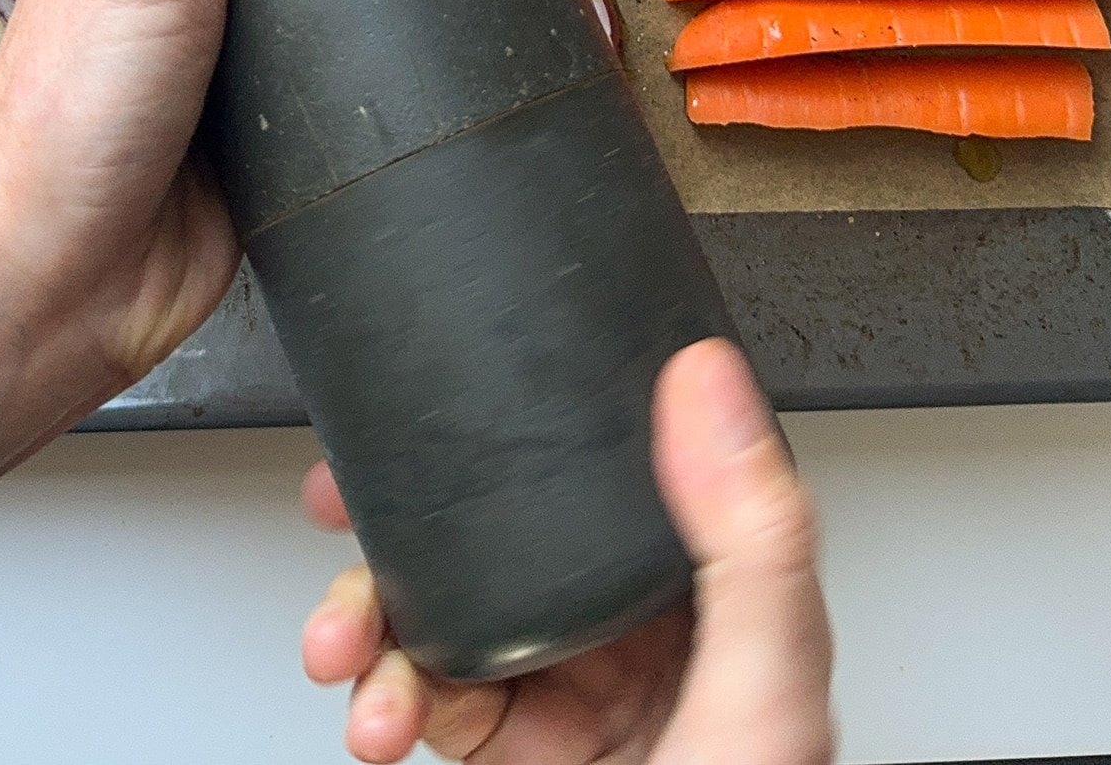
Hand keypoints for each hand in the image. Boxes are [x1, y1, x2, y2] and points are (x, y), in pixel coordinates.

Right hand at [301, 336, 832, 764]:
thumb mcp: (769, 690)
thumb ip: (751, 539)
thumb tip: (710, 383)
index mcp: (701, 595)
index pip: (603, 473)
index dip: (513, 428)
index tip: (443, 409)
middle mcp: (626, 639)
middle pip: (490, 538)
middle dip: (399, 527)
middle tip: (341, 510)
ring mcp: (560, 702)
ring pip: (437, 614)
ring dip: (369, 618)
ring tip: (345, 645)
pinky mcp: (509, 760)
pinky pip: (420, 700)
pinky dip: (377, 699)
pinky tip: (373, 713)